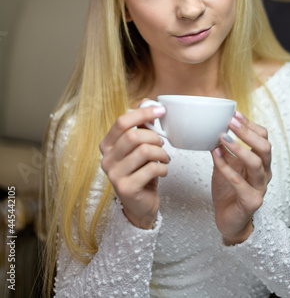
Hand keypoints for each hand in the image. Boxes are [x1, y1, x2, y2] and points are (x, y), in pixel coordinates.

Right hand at [99, 105, 168, 228]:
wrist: (140, 206)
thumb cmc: (141, 172)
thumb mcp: (139, 148)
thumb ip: (141, 127)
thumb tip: (147, 102)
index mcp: (107, 145)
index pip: (121, 122)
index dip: (143, 113)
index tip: (161, 110)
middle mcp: (106, 159)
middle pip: (133, 137)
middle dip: (153, 137)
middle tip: (162, 143)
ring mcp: (114, 175)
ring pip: (143, 151)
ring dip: (160, 153)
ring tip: (164, 158)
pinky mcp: (126, 188)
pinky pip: (151, 169)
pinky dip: (163, 168)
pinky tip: (163, 171)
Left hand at [211, 111, 271, 244]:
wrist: (229, 219)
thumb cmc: (229, 190)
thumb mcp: (226, 164)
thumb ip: (224, 149)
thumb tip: (213, 128)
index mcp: (261, 161)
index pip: (263, 137)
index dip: (250, 125)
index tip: (234, 114)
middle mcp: (264, 173)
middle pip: (265, 148)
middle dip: (247, 132)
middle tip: (230, 122)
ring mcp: (260, 188)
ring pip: (256, 164)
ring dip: (239, 148)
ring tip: (223, 137)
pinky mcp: (251, 201)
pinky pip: (239, 182)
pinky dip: (226, 167)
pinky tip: (215, 155)